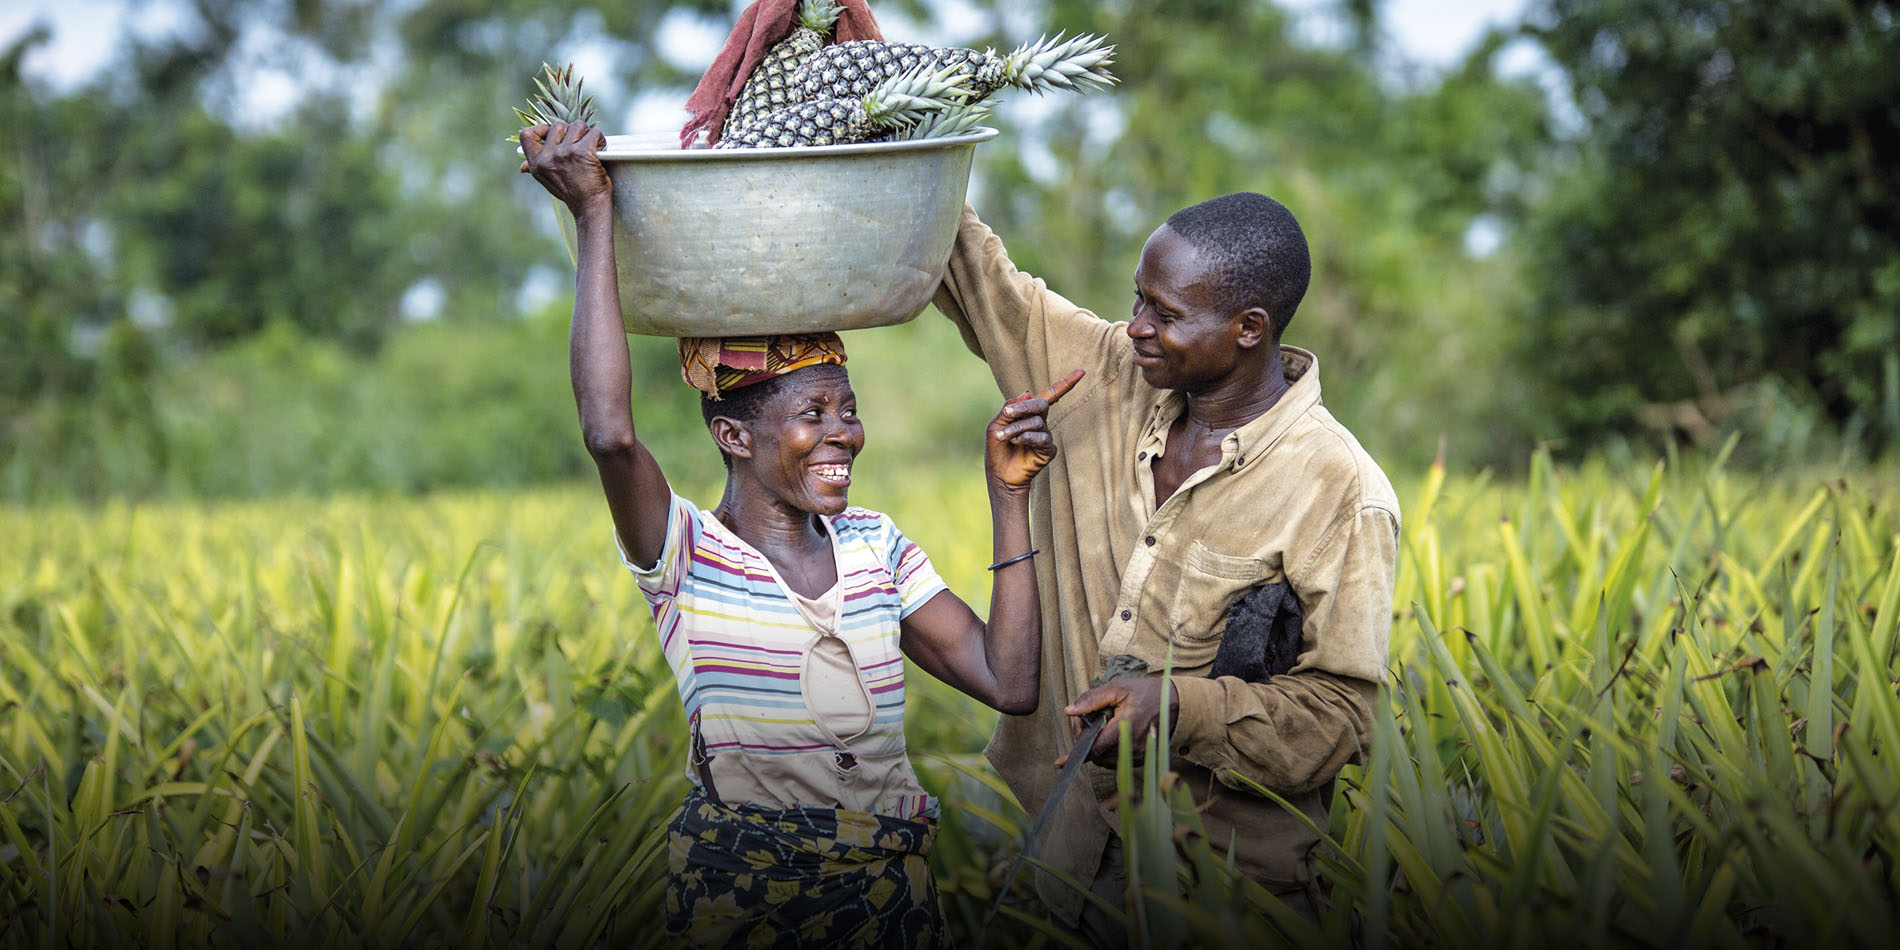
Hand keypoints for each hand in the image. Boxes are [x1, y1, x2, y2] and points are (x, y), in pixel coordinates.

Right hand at [519, 122, 610, 215]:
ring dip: (587, 134)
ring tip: (592, 148)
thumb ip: (537, 168)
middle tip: (580, 144)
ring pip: (578, 126)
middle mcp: (548, 156)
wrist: (589, 207)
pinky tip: (601, 151)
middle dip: (571, 132)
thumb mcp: (547, 181)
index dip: (540, 129)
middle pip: (558, 126)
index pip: (526, 135)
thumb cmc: (572, 193)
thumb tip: (522, 167)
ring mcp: (565, 153)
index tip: (551, 133)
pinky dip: (600, 140)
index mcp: (537, 163)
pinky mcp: (583, 152)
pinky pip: (595, 133)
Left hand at [985, 369, 1084, 491]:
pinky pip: (1042, 438)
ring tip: (1003, 437)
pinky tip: (1017, 443)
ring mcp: (1046, 436)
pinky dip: (1026, 438)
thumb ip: (1009, 408)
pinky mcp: (1049, 451)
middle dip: (1024, 407)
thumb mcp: (996, 424)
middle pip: (1042, 404)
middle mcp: (1041, 422)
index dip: (1065, 383)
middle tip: (1009, 413)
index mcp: (1029, 413)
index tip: (1081, 371)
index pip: (1050, 394)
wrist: (999, 474)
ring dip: (1016, 428)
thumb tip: (1027, 393)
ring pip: (1036, 423)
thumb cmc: (997, 448)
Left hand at [1053, 676, 1178, 767]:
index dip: (1076, 753)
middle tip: (1088, 722)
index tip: (1060, 762)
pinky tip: (1112, 734)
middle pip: (1097, 756)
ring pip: (1106, 761)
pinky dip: (1109, 752)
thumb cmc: (1147, 692)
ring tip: (1102, 727)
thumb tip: (1069, 711)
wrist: (1176, 702)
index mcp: (1123, 729)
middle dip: (1087, 743)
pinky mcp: (1142, 758)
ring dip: (1098, 749)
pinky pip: (1118, 761)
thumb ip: (1092, 699)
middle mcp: (1131, 747)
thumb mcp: (1118, 688)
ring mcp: (1138, 755)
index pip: (1094, 750)